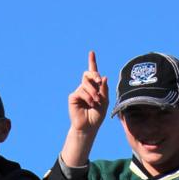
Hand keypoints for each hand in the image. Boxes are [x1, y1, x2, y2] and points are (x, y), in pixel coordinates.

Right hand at [61, 52, 107, 166]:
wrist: (89, 127)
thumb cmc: (97, 116)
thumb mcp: (105, 102)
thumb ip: (104, 90)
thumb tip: (104, 77)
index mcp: (94, 87)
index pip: (93, 73)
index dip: (92, 62)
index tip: (91, 52)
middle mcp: (86, 87)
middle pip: (88, 74)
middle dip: (94, 75)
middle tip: (99, 81)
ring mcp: (79, 91)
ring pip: (86, 83)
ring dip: (93, 92)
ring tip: (95, 102)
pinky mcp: (73, 97)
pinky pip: (81, 91)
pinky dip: (88, 97)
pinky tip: (89, 104)